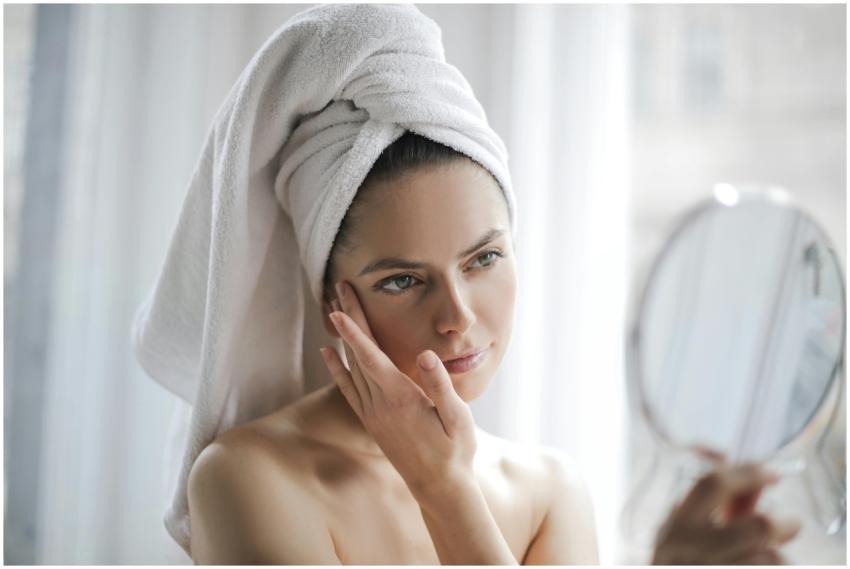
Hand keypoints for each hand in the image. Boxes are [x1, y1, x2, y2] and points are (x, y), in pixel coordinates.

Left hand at [318, 280, 477, 500]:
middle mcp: (379, 405)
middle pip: (357, 355)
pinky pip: (348, 389)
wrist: (439, 486)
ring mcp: (372, 413)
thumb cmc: (455, 450)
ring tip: (333, 309)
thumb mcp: (458, 418)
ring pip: (350, 368)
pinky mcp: (371, 421)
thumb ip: (440, 385)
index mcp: (400, 398)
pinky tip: (328, 353)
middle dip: (347, 320)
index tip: (339, 309)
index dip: (354, 332)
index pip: (371, 358)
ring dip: (341, 337)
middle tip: (339, 289)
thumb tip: (424, 354)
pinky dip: (336, 368)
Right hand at [652, 457, 800, 563]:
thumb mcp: (684, 533)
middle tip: (789, 524)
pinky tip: (759, 566)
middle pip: (759, 526)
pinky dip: (772, 567)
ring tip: (769, 557)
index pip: (712, 483)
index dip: (747, 472)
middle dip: (783, 522)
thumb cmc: (678, 563)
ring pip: (773, 559)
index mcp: (679, 525)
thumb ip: (719, 507)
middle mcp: (696, 549)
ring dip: (778, 556)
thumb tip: (757, 483)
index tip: (771, 473)